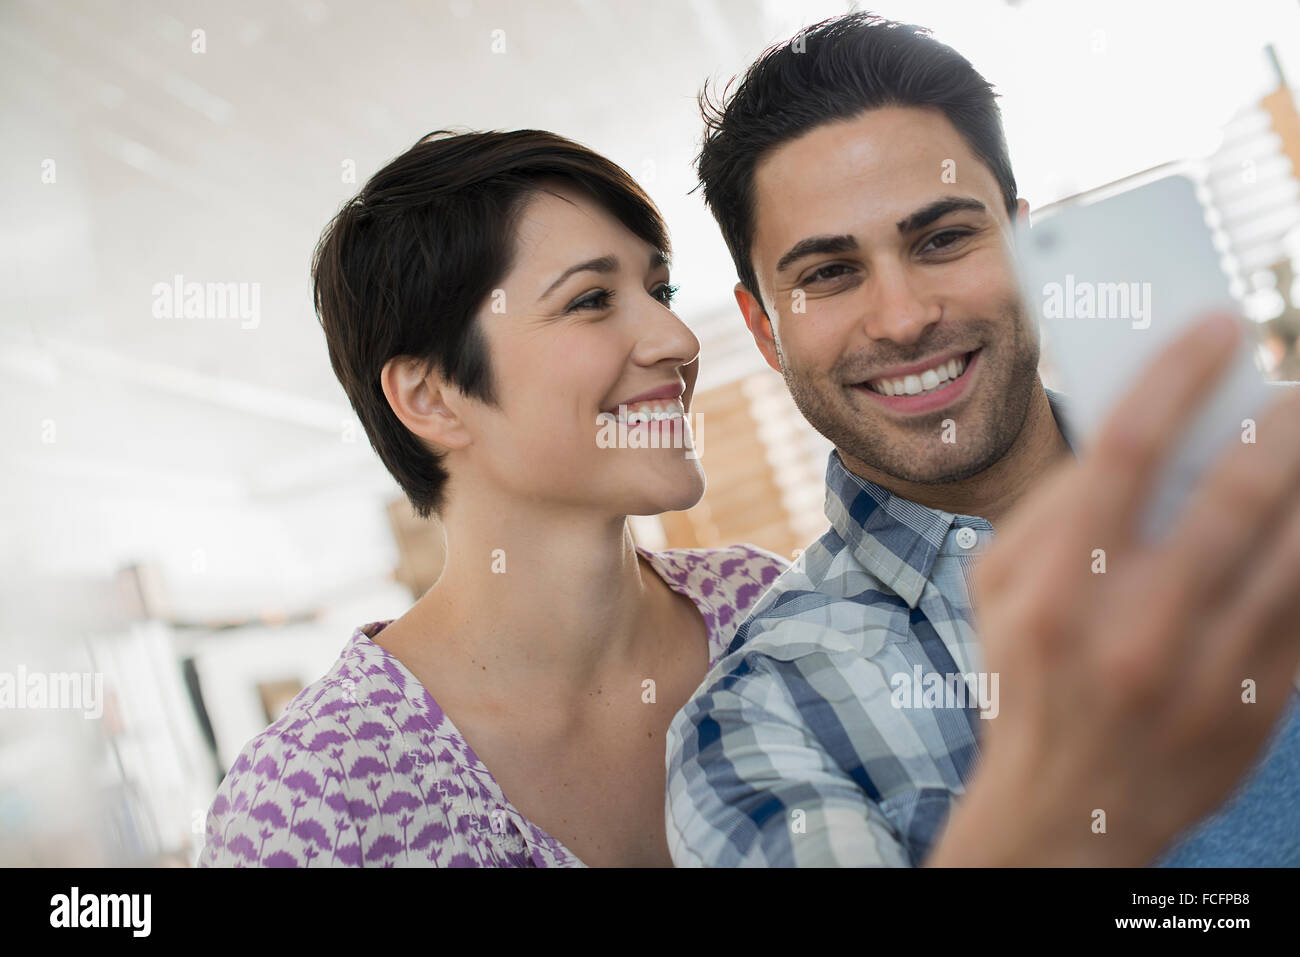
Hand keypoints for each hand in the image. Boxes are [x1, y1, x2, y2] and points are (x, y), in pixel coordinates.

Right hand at [929, 311, 1299, 865]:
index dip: (1177, 376)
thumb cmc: (1022, 678)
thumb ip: (1051, 508)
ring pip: (1295, 549)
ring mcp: (1204, 675)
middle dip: (1281, 420)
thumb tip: (1133, 431)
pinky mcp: (1257, 708)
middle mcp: (1132, 631)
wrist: (1066, 813)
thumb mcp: (994, 590)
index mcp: (1054, 592)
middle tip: (1295, 382)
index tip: (1220, 325)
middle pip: (1232, 495)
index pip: (1123, 454)